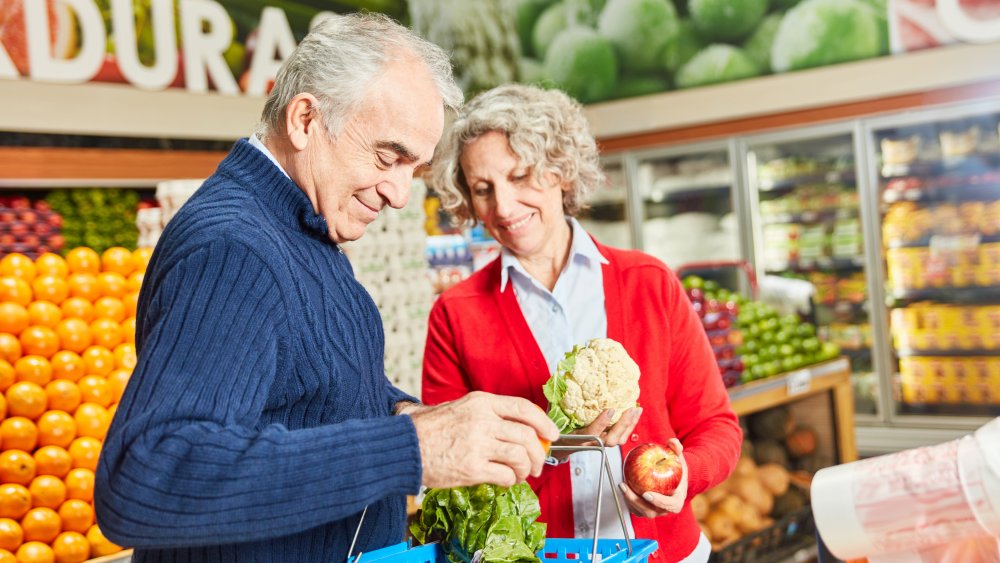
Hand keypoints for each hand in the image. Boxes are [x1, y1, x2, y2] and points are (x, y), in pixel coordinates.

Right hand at [409, 391, 558, 488]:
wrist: (404, 447)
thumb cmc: (428, 429)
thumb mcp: (458, 407)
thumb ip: (486, 414)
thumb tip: (516, 428)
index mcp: (482, 402)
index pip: (524, 408)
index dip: (544, 422)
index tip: (552, 434)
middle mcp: (483, 420)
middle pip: (527, 436)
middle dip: (538, 454)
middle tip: (537, 464)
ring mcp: (478, 444)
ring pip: (520, 457)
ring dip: (527, 469)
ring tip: (521, 474)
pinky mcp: (472, 468)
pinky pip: (506, 476)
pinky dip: (511, 480)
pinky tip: (505, 481)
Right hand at [549, 407, 642, 462]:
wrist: (560, 447)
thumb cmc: (557, 428)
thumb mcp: (553, 416)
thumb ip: (557, 401)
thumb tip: (561, 378)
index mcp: (576, 437)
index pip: (591, 433)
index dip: (602, 423)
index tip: (611, 410)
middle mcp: (590, 442)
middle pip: (610, 440)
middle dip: (623, 425)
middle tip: (631, 409)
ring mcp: (599, 443)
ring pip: (618, 440)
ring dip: (629, 425)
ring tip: (636, 410)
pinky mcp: (605, 441)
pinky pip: (620, 437)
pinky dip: (629, 426)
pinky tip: (634, 414)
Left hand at [618, 438, 687, 517]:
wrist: (673, 479)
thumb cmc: (676, 471)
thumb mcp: (678, 459)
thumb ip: (676, 449)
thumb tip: (673, 442)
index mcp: (676, 501)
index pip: (670, 505)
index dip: (659, 502)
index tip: (647, 494)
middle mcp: (664, 509)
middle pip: (651, 511)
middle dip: (637, 502)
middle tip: (627, 489)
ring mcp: (654, 510)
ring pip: (640, 511)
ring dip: (629, 500)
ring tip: (622, 485)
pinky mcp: (644, 509)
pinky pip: (634, 507)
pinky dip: (627, 499)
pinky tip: (622, 486)